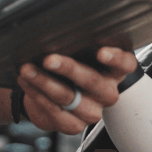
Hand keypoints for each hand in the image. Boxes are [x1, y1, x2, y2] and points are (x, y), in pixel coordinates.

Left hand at [17, 47, 137, 134]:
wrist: (53, 93)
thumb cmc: (71, 65)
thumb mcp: (79, 51)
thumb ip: (78, 42)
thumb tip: (60, 27)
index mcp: (114, 70)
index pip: (125, 64)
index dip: (115, 58)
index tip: (100, 51)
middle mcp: (107, 92)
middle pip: (91, 80)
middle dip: (67, 68)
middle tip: (48, 59)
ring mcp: (92, 111)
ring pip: (67, 96)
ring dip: (43, 81)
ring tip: (27, 69)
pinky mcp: (74, 125)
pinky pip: (53, 110)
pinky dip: (36, 93)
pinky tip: (26, 81)